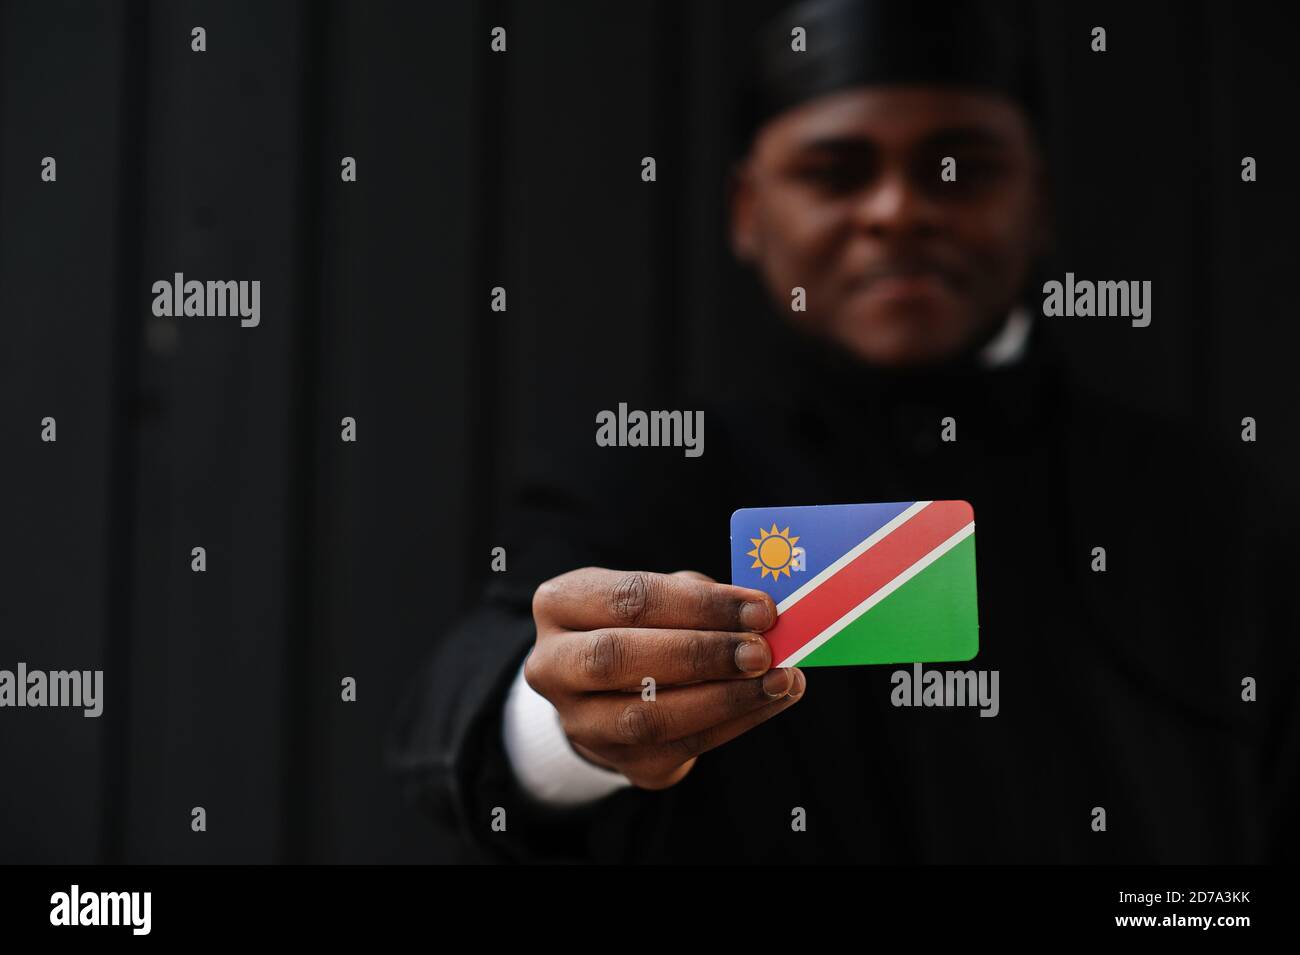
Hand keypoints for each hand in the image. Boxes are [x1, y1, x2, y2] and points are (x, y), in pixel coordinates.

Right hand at [526, 567, 805, 789]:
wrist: (607, 690)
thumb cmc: (642, 625)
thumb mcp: (660, 595)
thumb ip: (699, 597)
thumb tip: (757, 614)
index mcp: (560, 603)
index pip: (628, 598)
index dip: (699, 604)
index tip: (760, 608)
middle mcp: (553, 664)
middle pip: (619, 657)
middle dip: (701, 653)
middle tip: (762, 650)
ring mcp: (579, 721)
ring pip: (647, 716)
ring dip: (724, 698)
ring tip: (778, 680)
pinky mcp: (617, 760)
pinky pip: (680, 748)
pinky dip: (735, 723)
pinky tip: (770, 702)